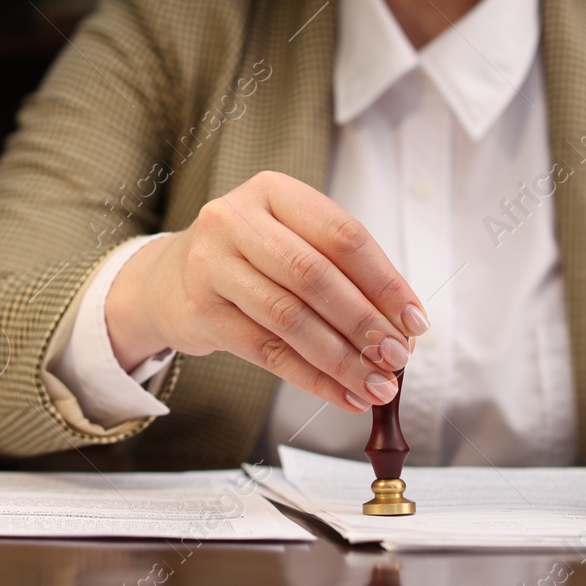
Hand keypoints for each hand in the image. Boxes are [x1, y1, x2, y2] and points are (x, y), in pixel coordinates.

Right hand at [103, 170, 428, 412]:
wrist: (170, 279)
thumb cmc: (249, 258)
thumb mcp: (290, 240)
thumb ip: (342, 270)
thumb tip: (402, 326)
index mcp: (273, 191)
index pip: (342, 235)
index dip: (385, 281)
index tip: (415, 320)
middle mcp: (236, 220)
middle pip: (314, 276)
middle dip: (364, 323)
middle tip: (397, 358)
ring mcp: (212, 264)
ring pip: (290, 318)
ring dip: (341, 359)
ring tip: (376, 385)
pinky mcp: (201, 311)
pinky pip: (267, 352)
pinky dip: (312, 378)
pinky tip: (342, 394)